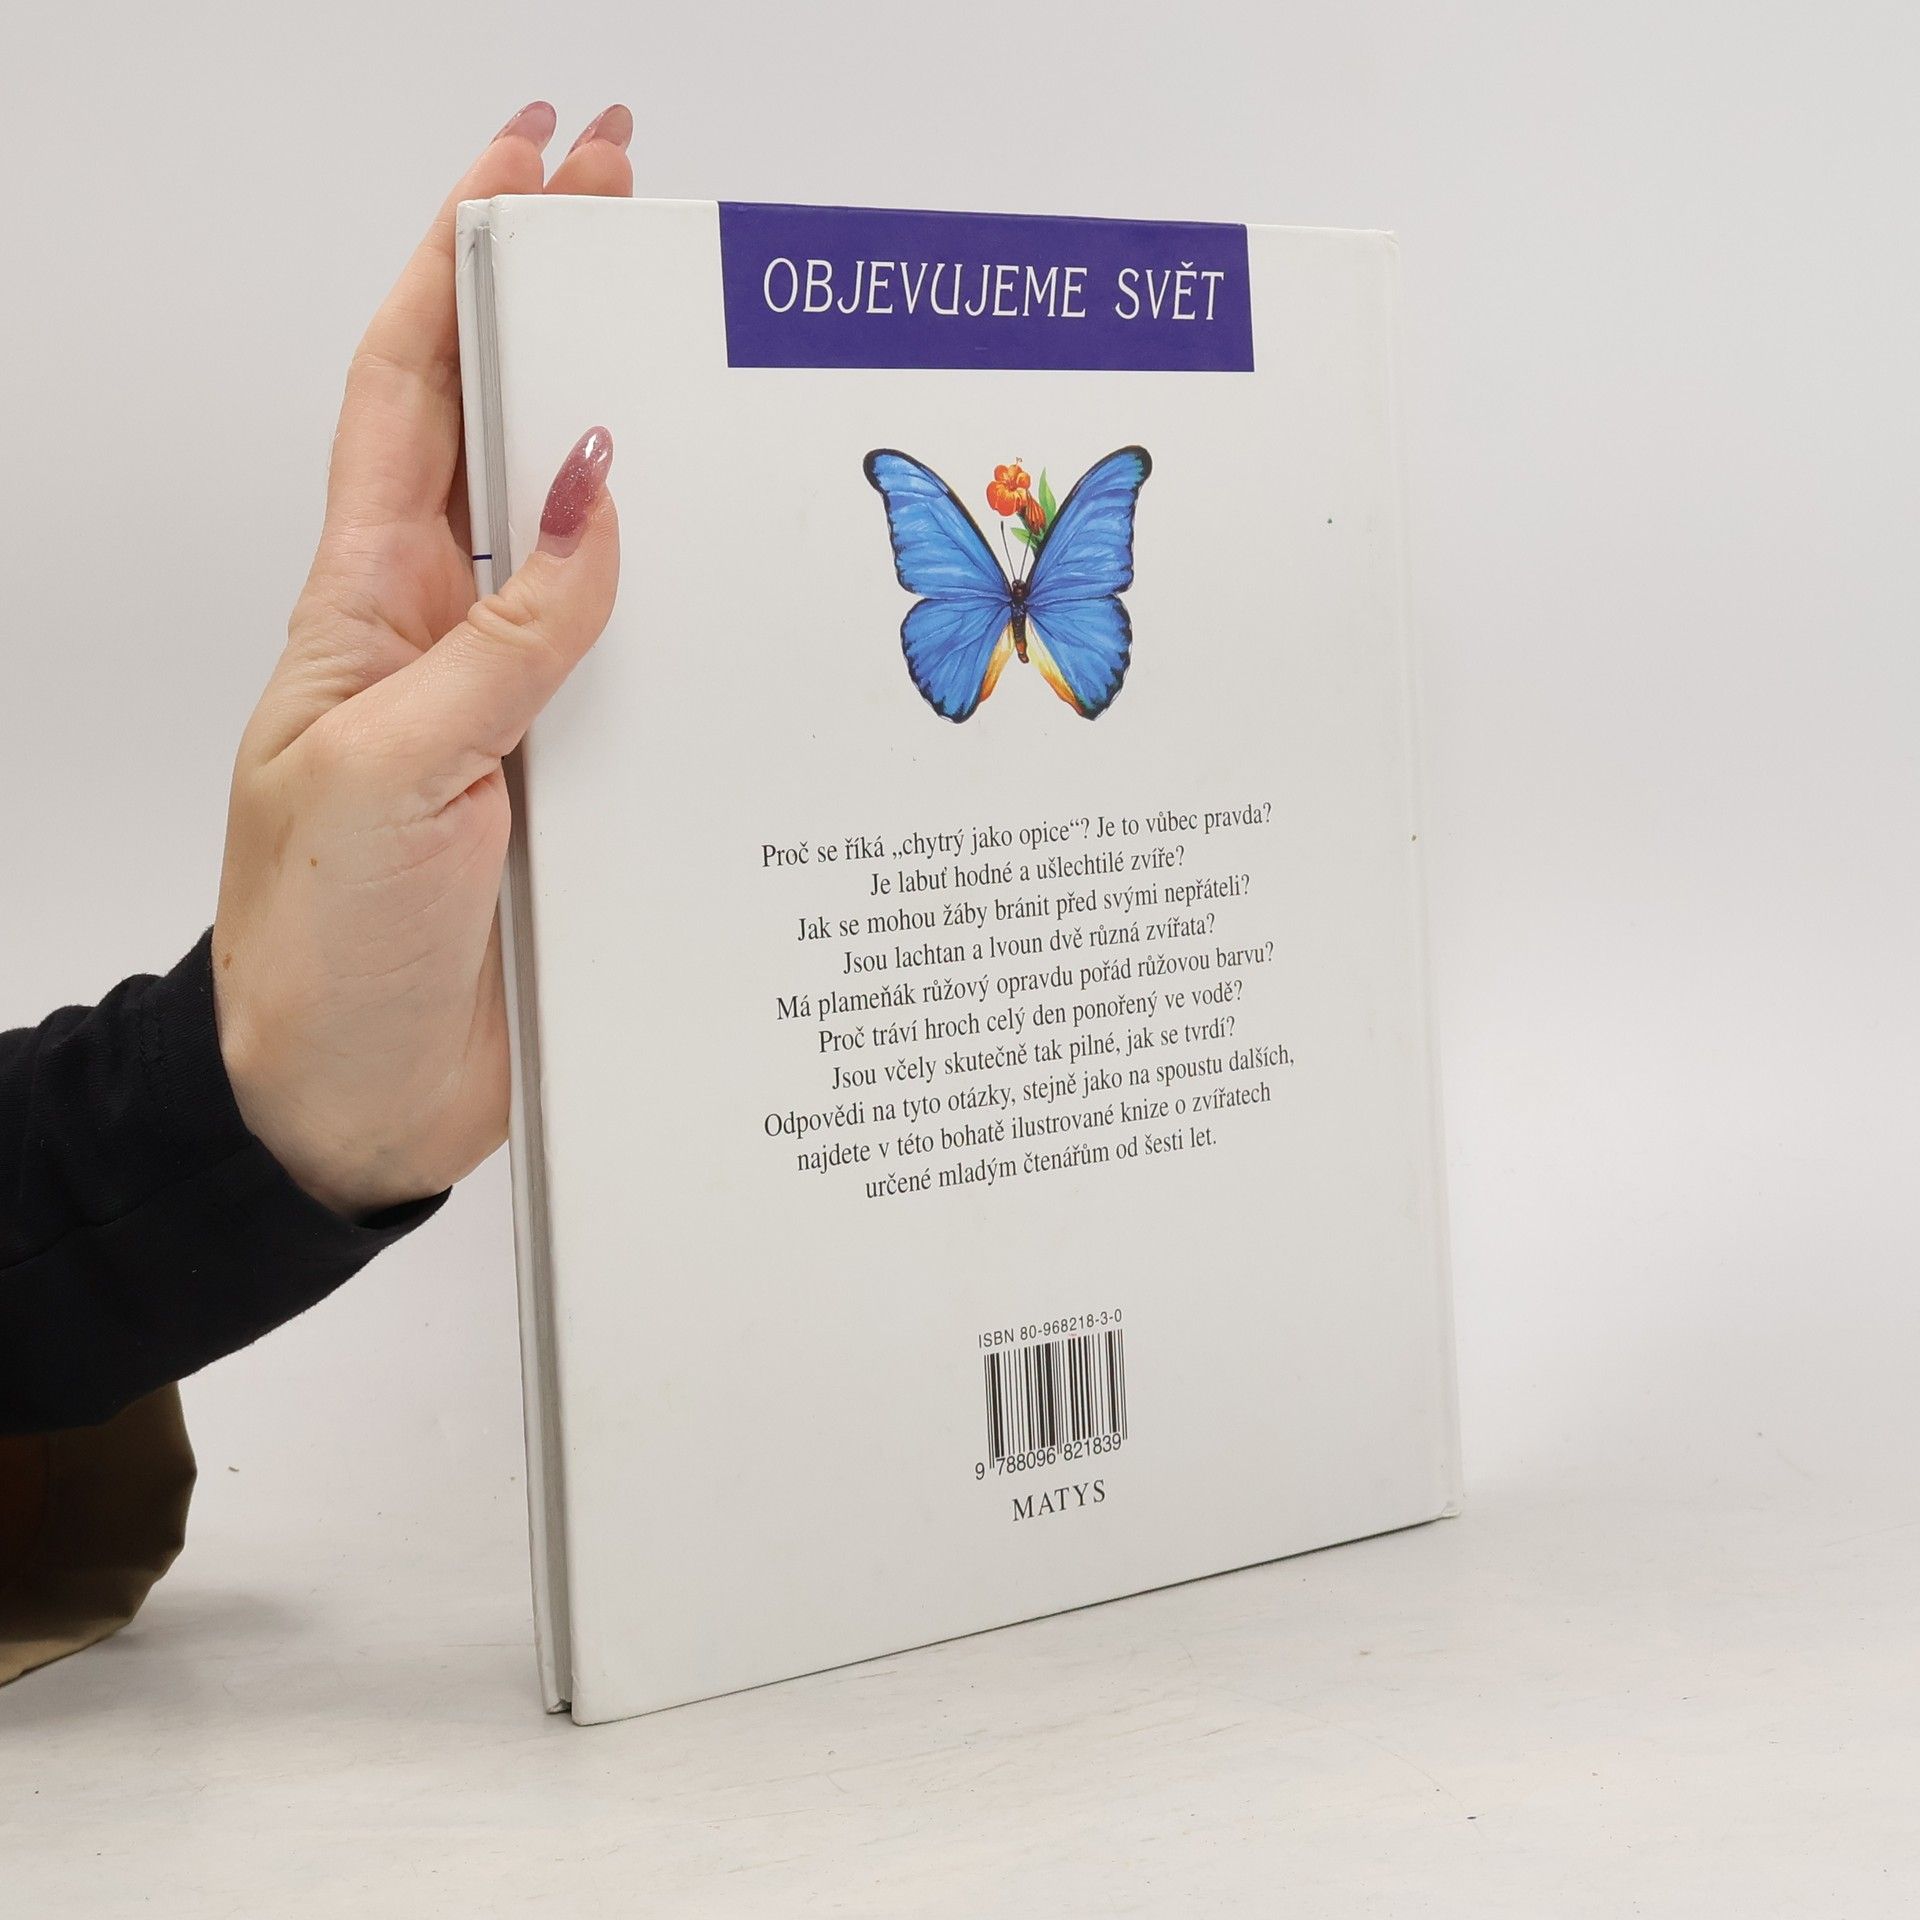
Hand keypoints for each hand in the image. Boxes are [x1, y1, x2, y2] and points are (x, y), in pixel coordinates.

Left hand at [212, 103, 630, 1217]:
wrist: (345, 1105)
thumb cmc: (324, 944)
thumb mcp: (392, 773)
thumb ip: (504, 640)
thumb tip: (590, 489)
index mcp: (372, 607)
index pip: (415, 391)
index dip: (464, 262)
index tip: (536, 160)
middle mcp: (453, 638)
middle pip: (517, 441)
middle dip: (577, 319)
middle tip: (662, 221)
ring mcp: (525, 710)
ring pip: (601, 553)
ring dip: (658, 463)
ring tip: (734, 376)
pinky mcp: (586, 788)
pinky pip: (651, 676)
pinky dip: (704, 621)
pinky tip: (764, 591)